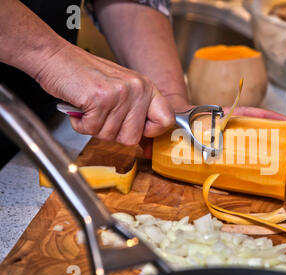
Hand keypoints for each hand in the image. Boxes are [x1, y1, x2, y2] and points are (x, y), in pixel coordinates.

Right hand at [35, 44, 174, 144]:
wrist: (55, 57)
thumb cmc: (85, 76)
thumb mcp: (121, 90)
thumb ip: (136, 112)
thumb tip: (147, 144)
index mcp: (146, 87)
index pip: (167, 120)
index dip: (150, 132)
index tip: (138, 131)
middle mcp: (138, 89)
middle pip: (132, 137)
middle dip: (112, 133)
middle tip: (101, 115)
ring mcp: (120, 94)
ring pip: (110, 136)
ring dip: (94, 127)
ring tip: (90, 107)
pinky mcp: (100, 99)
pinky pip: (92, 130)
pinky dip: (81, 124)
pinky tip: (80, 108)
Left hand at [141, 106, 285, 160]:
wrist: (172, 118)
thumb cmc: (176, 120)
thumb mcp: (171, 125)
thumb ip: (157, 137)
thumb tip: (144, 150)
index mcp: (221, 117)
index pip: (247, 114)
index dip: (268, 118)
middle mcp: (232, 124)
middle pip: (264, 125)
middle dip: (283, 135)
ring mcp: (235, 133)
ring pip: (263, 136)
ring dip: (280, 145)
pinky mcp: (235, 143)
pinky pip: (255, 147)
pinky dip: (268, 153)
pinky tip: (278, 164)